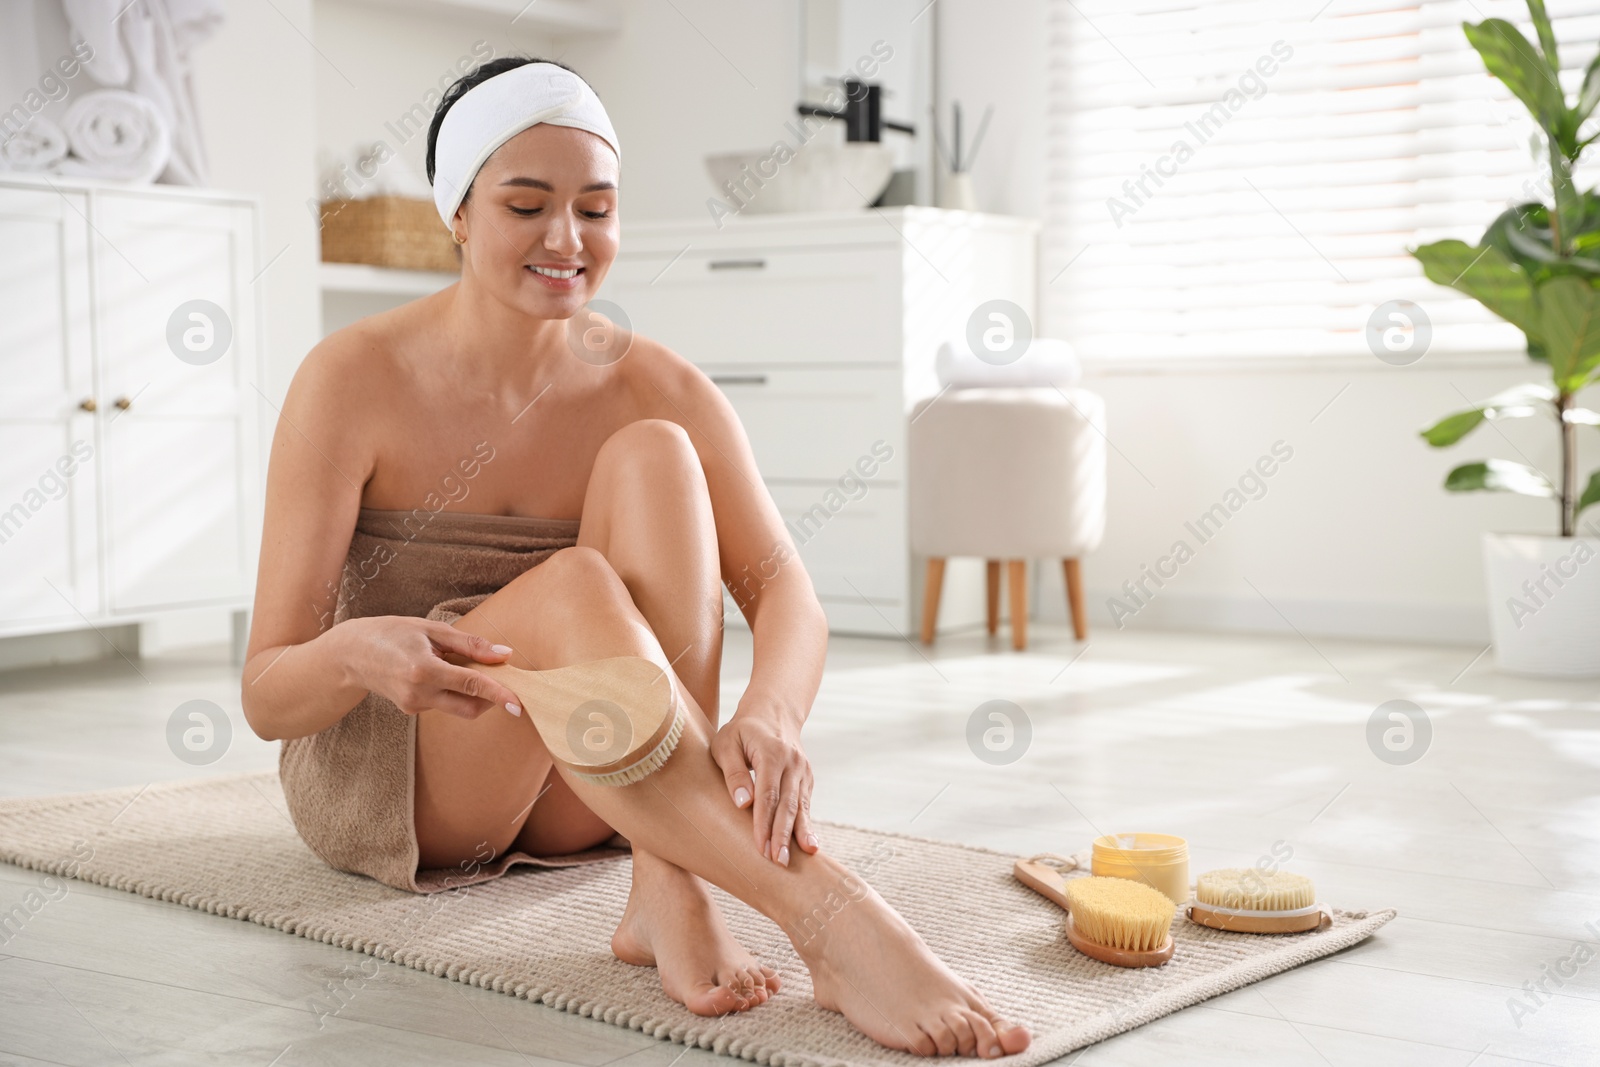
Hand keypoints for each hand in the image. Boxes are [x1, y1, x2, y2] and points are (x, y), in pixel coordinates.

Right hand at [337, 615, 524, 720]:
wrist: (350, 653)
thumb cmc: (391, 633)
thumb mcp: (431, 629)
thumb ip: (469, 644)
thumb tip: (503, 655)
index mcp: (424, 670)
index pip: (471, 685)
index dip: (498, 693)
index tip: (518, 703)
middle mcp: (418, 694)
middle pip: (469, 708)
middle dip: (491, 699)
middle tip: (500, 678)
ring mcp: (413, 706)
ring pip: (458, 707)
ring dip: (471, 691)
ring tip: (458, 663)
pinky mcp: (411, 710)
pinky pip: (443, 703)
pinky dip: (453, 691)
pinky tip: (441, 671)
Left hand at [709, 706, 817, 865]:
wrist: (773, 712)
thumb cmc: (742, 731)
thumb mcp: (726, 743)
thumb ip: (734, 772)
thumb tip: (743, 804)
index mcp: (772, 752)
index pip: (768, 794)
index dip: (764, 822)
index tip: (760, 846)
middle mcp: (792, 763)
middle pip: (787, 804)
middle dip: (782, 835)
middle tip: (779, 862)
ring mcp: (803, 771)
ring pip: (800, 807)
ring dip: (797, 835)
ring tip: (794, 860)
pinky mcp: (806, 779)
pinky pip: (805, 805)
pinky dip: (806, 825)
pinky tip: (809, 846)